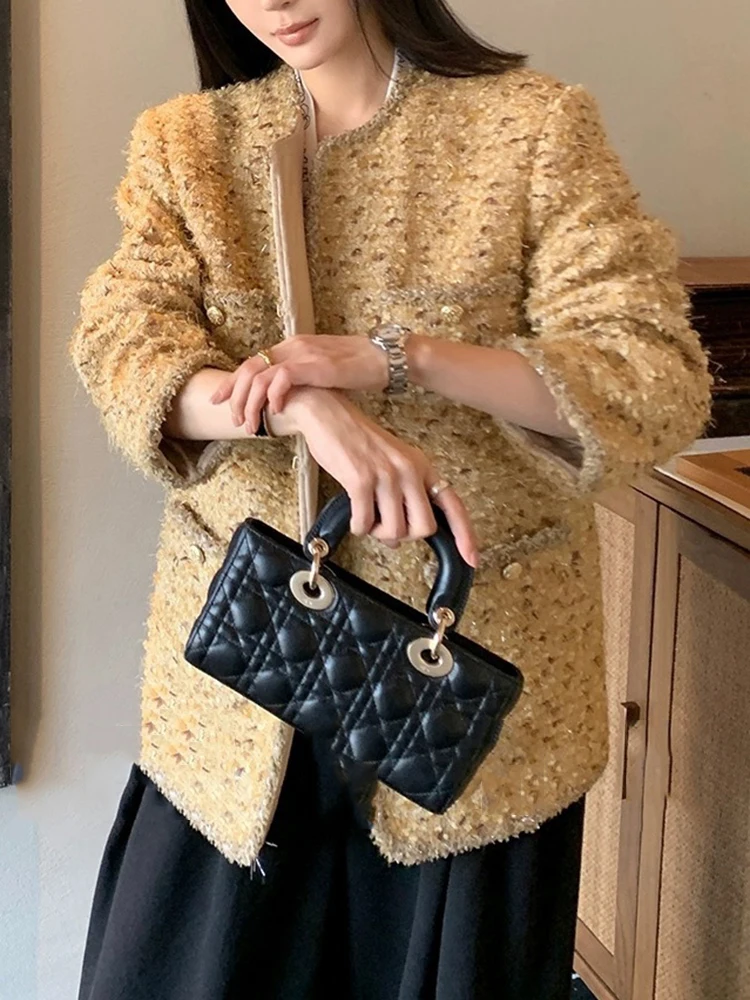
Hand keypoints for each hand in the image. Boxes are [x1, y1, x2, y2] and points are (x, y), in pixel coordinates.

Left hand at [209, 336, 387, 433]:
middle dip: (233, 395)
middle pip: (248, 368)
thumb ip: (304, 380)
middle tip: (229, 417)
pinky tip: (275, 412)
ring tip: (250, 424)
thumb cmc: (359, 368)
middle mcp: (292, 346)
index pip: (253, 363)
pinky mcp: (313, 364)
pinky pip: (281, 379)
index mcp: (293, 346)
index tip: (221, 400)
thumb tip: (291, 400)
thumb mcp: (323, 372)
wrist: (384, 357)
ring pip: (259, 376)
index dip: (234, 383)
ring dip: (250, 403)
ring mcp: (302, 353)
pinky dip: (273, 396)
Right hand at [285, 389, 479, 567]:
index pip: (453, 504)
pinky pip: (365, 523)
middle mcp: (409, 470)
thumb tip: (397, 537)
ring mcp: (386, 475)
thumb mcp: (391, 464)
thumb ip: (401, 498)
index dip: (465, 535)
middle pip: (424, 527)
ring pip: (395, 530)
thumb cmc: (357, 440)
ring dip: (377, 533)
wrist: (328, 416)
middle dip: (404, 535)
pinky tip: (354, 516)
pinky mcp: (361, 480)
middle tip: (387, 526)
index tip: (472, 559)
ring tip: (368, 518)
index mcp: (421, 466)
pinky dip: (359, 527)